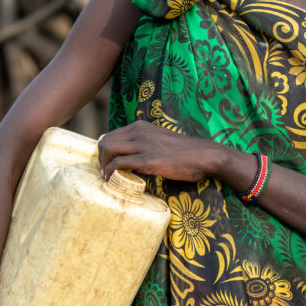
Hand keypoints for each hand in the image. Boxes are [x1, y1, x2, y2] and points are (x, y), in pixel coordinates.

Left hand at [98, 121, 220, 182]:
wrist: (204, 155)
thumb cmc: (186, 152)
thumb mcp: (161, 140)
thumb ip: (147, 143)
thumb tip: (135, 157)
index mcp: (142, 126)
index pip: (112, 134)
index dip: (105, 150)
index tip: (107, 163)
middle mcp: (139, 132)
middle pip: (106, 140)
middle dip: (100, 157)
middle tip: (104, 171)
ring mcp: (143, 145)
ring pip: (108, 149)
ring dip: (103, 164)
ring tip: (106, 176)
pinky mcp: (148, 160)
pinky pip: (119, 163)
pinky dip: (110, 171)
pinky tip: (112, 179)